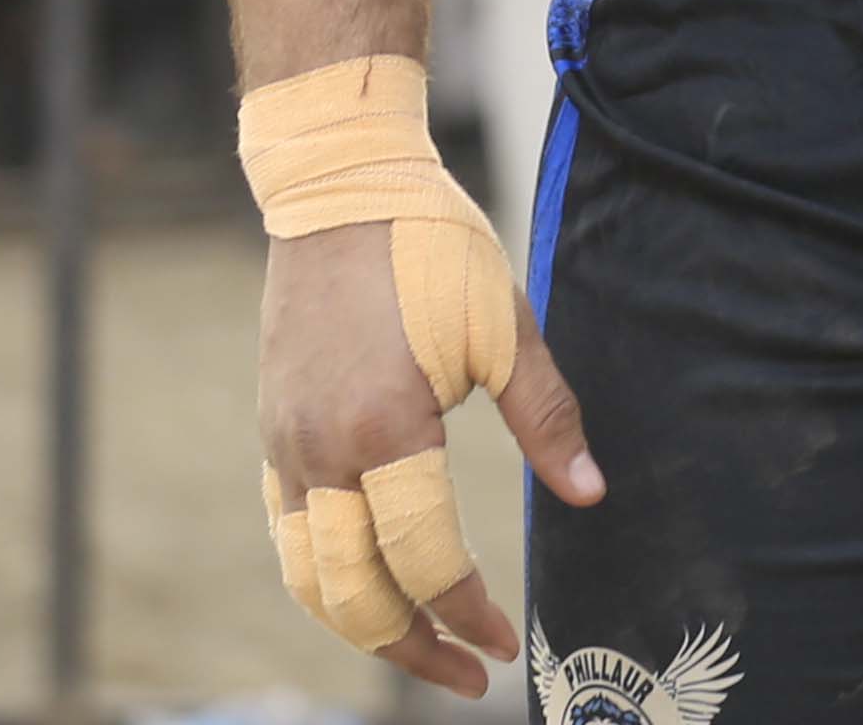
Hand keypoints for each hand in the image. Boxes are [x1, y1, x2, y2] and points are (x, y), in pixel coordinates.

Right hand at [256, 219, 601, 696]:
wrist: (340, 188)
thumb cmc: (432, 247)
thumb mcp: (505, 327)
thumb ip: (548, 417)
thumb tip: (590, 493)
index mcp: (384, 430)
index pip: (424, 560)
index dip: (467, 613)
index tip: (503, 647)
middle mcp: (320, 453)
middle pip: (352, 595)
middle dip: (412, 647)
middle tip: (468, 674)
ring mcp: (286, 445)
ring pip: (306, 577)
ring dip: (362, 626)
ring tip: (419, 648)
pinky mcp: (272, 431)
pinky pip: (287, 532)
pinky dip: (322, 577)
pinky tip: (367, 583)